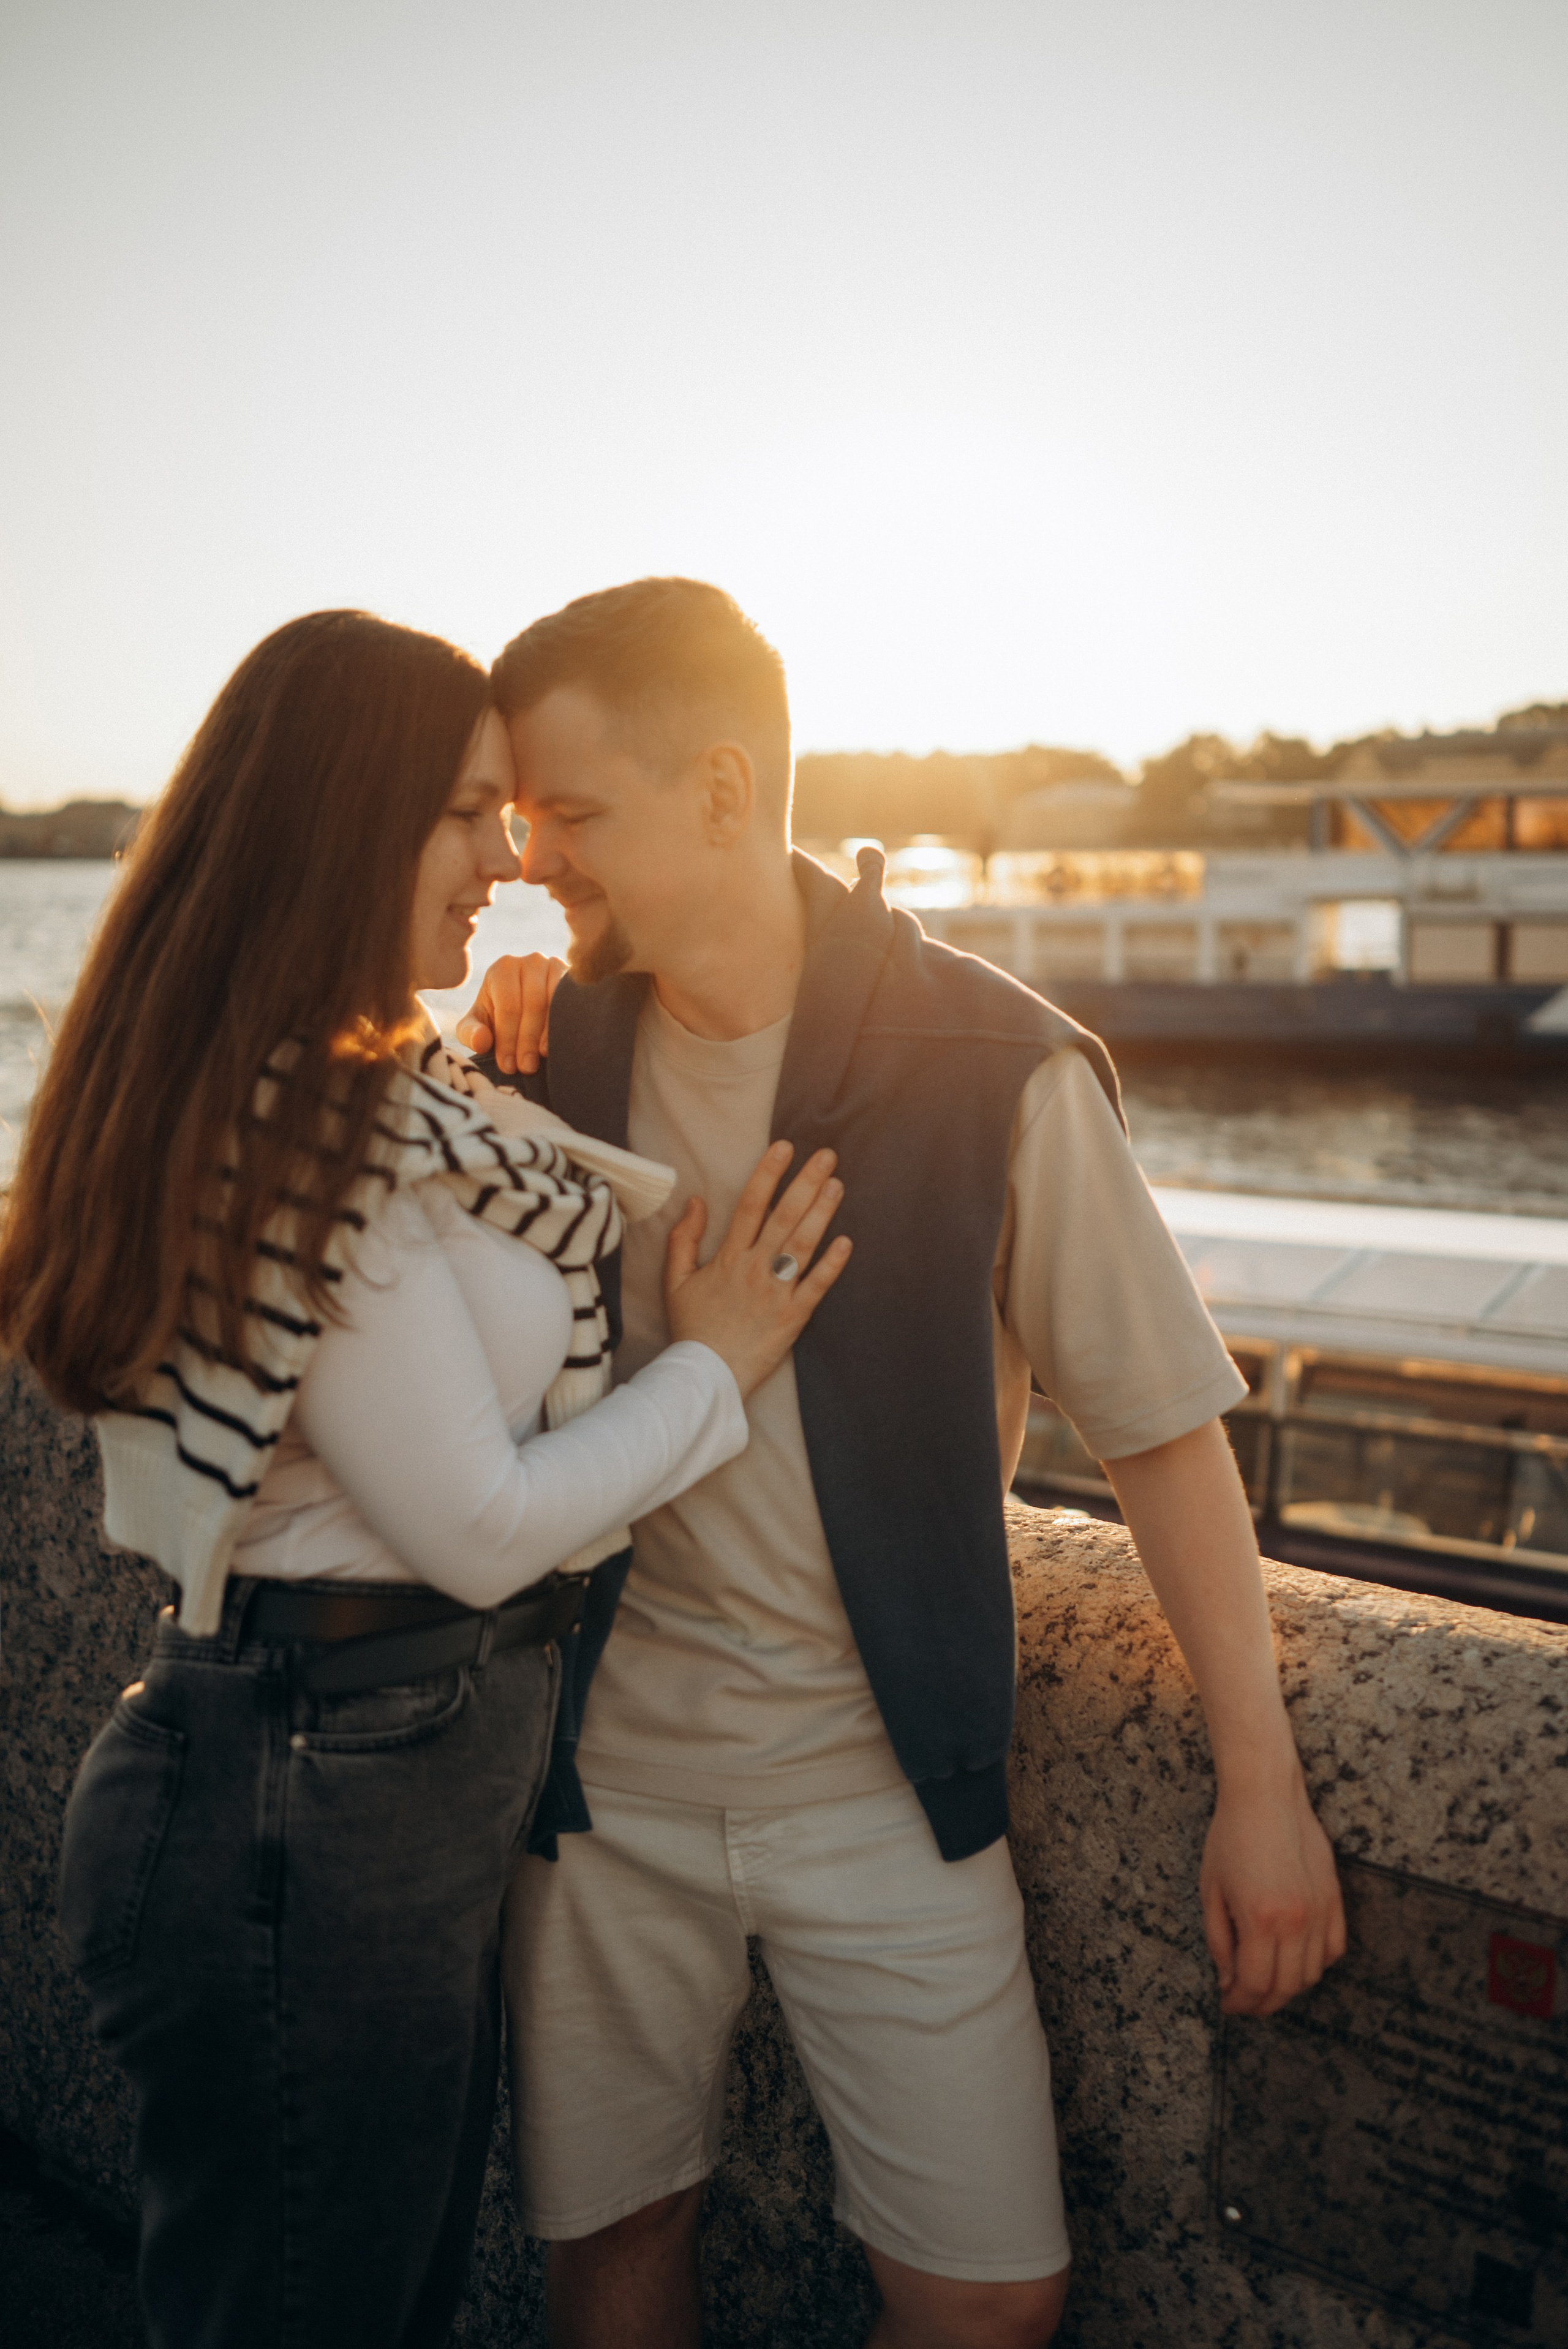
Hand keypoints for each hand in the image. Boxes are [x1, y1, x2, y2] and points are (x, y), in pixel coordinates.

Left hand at [456, 953, 566, 1074]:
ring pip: (554, 1003)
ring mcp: (556, 966)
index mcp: (503, 969)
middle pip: (532, 1004)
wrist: (529, 1007)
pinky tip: (560, 1044)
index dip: (507, 1038)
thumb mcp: (479, 1025)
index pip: (507, 1006)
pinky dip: (566, 1023)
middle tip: (526, 1068)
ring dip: (548, 1034)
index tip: (508, 1066)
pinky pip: (573, 1001)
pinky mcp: (575, 977)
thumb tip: (481, 1041)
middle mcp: (531, 961)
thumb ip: (471, 1033)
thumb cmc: (499, 1017)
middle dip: (527, 1040)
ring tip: (542, 1058)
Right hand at [664, 1142, 852, 1397]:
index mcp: (728, 1258)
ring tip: (837, 1184)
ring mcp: (775, 1292)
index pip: (750, 1205)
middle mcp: (754, 1269)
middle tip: (827, 1156)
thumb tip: (696, 1202)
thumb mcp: (676, 1281)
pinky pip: (815, 1287)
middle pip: (783, 1217)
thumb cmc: (692, 1328)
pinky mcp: (793, 1317)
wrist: (705, 1376)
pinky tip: (846, 1242)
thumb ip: (683, 1239)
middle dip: (806, 1183)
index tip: (785, 1147)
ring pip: (802, 1245)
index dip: (768, 1173)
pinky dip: (831, 1265)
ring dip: (822, 1213)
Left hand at [1200, 1769, 1346, 2016]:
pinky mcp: (1334, 1898)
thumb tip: (1227, 1980)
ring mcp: (1321, 1910)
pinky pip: (1333, 1949)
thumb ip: (1219, 1941)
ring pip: (1311, 1974)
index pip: (1256, 1985)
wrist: (1265, 1795)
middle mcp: (1297, 1921)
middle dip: (1261, 2003)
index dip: (1239, 2003)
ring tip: (1265, 1979)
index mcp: (1261, 1920)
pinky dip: (1315, 1963)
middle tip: (1243, 2001)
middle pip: (1286, 1987)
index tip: (1227, 2004)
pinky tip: (1293, 1958)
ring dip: (1288, 1986)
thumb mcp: (1210, 1890)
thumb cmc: (1230, 1837)